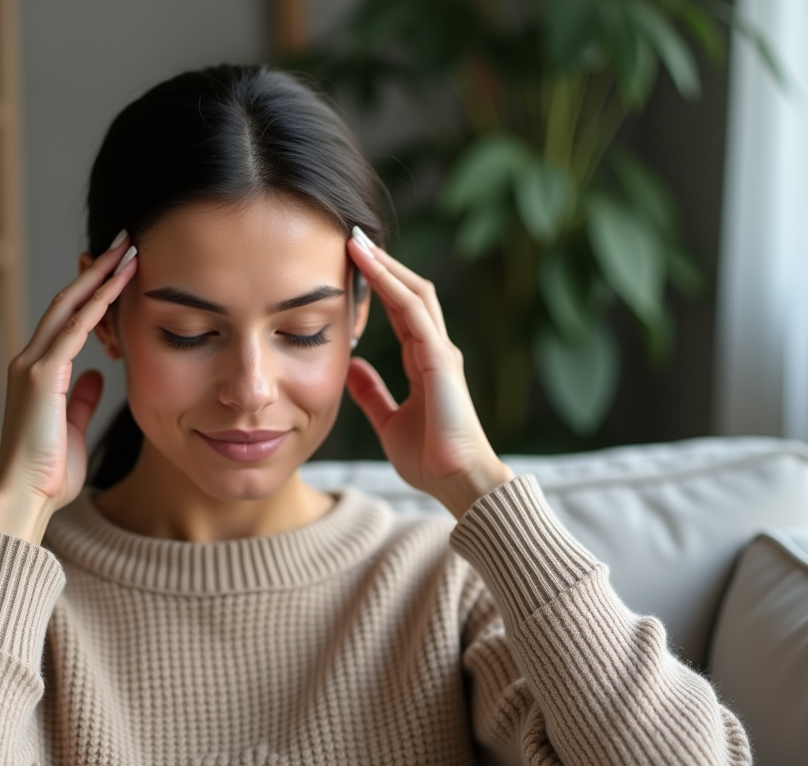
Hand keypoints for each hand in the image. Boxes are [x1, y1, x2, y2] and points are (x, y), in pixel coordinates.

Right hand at [0, 233, 137, 544]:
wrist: (25, 497)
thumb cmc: (48, 473)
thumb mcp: (73, 429)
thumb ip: (82, 399)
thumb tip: (96, 375)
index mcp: (37, 374)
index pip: (66, 320)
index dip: (90, 292)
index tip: (116, 269)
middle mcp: (29, 361)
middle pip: (65, 301)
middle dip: (94, 270)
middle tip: (122, 242)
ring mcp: (32, 366)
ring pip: (69, 307)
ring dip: (99, 277)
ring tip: (126, 251)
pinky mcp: (42, 377)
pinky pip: (74, 330)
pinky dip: (98, 304)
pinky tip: (119, 284)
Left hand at [344, 228, 513, 517]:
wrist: (457, 483)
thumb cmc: (431, 459)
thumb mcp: (388, 421)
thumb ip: (371, 394)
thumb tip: (350, 369)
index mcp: (425, 362)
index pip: (401, 312)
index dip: (378, 286)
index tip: (352, 264)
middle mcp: (436, 350)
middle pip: (410, 292)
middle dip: (383, 264)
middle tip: (352, 239)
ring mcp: (442, 352)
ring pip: (415, 293)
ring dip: (386, 266)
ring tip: (358, 242)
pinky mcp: (441, 360)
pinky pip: (414, 313)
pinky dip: (391, 286)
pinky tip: (370, 269)